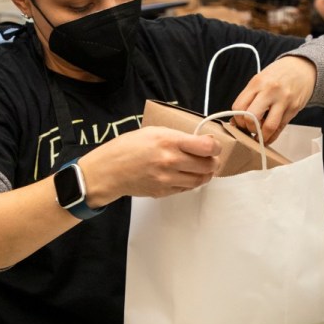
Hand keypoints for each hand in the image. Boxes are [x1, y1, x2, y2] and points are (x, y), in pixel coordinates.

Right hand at [79, 126, 220, 200]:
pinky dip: (191, 182)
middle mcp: (170, 161)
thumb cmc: (128, 147)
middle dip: (213, 161)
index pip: (207, 147)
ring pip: (200, 180)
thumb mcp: (154, 131)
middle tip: (210, 158)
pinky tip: (185, 175)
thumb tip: (204, 141)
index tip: (214, 146)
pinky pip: (186, 188)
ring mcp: (167, 179)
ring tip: (202, 168)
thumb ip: (179, 136)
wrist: (108, 171)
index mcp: (169, 141)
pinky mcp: (164, 192)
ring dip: (205, 174)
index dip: (215, 147)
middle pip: (207, 165)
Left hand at [230, 56, 315, 143]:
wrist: (302, 67)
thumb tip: (237, 119)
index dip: (237, 119)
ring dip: (261, 136)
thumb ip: (248, 97)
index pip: (239, 106)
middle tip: (249, 130)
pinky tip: (267, 138)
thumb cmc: (278, 74)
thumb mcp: (259, 79)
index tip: (239, 123)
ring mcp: (283, 101)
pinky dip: (272, 137)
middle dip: (248, 128)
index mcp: (257, 83)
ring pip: (269, 127)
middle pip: (251, 118)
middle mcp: (270, 91)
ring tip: (258, 136)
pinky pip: (280, 128)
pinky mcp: (294, 108)